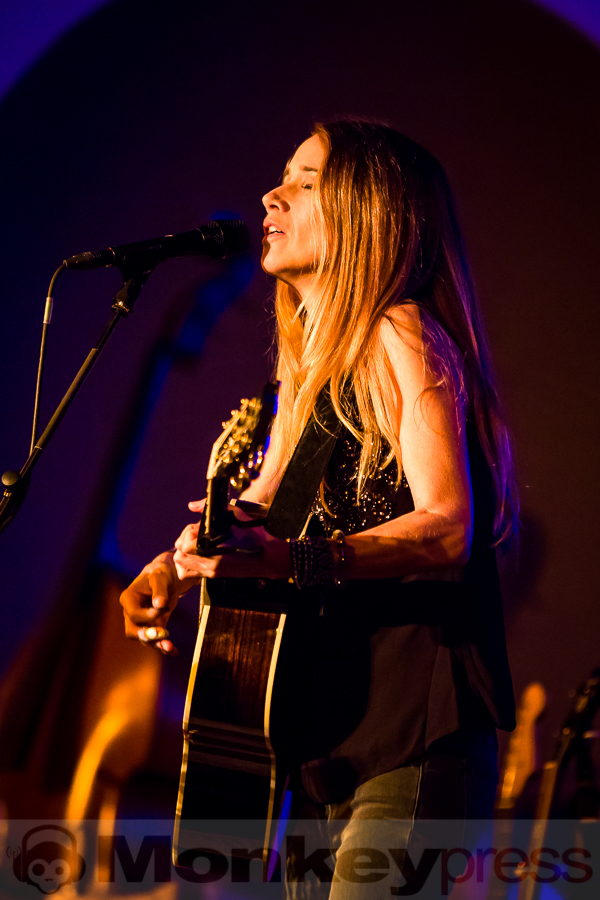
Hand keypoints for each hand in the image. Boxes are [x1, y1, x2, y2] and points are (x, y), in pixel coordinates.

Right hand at [119, 551, 198, 654]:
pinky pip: (156, 641)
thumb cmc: (160, 575)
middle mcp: (130, 613)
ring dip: (157, 644)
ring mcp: (140, 623)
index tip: (162, 610)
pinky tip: (174, 651)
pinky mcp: (152, 628)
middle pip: (132, 630)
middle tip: (163, 634)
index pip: (133, 613)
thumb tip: (159, 604)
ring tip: (170, 647)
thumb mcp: (160, 578)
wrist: (166, 579)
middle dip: (147, 635)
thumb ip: (159, 590)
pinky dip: (164, 647)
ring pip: (144, 638)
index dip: (146, 615)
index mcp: (128, 598)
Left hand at [173, 500, 290, 580]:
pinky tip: (199, 555)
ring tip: (195, 546)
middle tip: (195, 536)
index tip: (197, 527)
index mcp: (212, 547)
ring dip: (185, 555)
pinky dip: (190, 565)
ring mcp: (210, 571)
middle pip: (179, 555)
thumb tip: (192, 505)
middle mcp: (209, 562)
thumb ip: (209, 508)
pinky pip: (191, 574)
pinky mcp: (214, 576)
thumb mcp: (233, 514)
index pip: (184, 543)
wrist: (268, 556)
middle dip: (183, 543)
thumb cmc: (253, 535)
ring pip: (182, 566)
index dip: (188, 532)